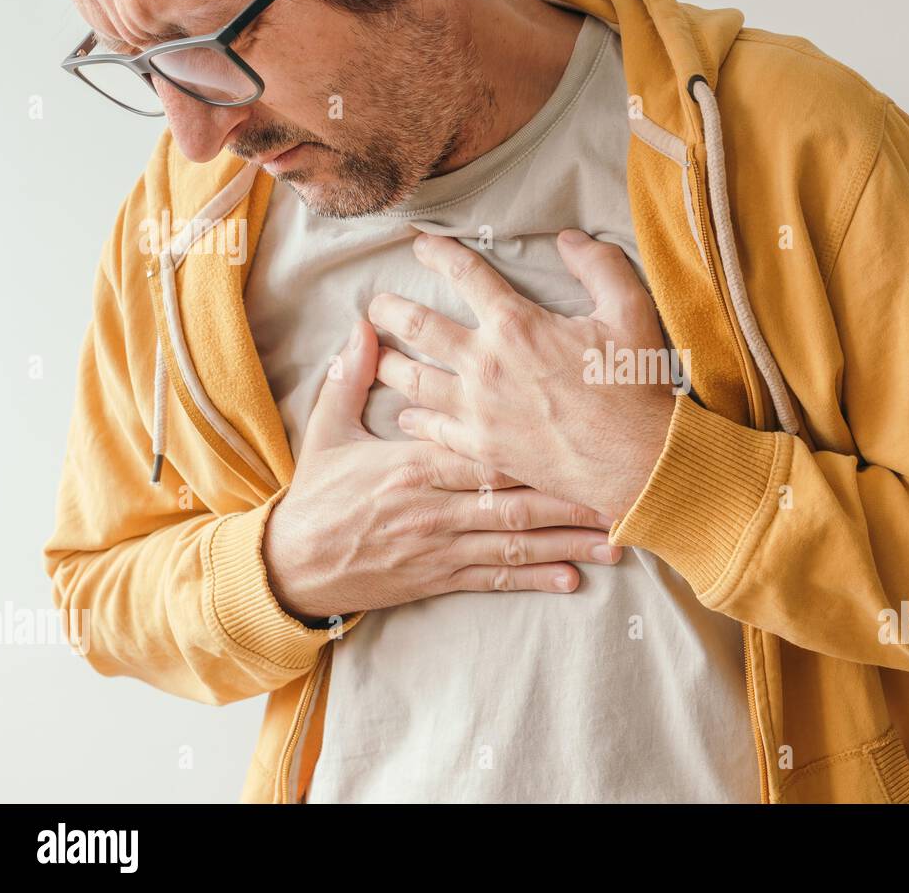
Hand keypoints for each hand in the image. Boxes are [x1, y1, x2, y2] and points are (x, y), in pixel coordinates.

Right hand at [262, 319, 620, 623]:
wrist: (290, 568)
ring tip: (614, 539)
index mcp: (415, 465)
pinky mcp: (440, 579)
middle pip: (515, 497)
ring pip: (515, 543)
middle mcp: (437, 508)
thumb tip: (363, 327)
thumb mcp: (327, 432)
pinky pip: (495, 579)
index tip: (575, 428)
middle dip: (569, 495)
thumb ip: (350, 379)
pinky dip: (534, 578)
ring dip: (567, 541)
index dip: (532, 441)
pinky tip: (572, 579)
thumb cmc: (316, 496)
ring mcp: (441, 547)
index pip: (483, 447)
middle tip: (618, 489)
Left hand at [368, 229, 676, 519]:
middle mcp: (485, 363)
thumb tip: (569, 239)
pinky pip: (432, 429)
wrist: (635, 460)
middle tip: (377, 304)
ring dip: (389, 363)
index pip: (464, 273)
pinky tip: (406, 414)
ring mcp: (477, 409)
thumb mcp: (630, 312)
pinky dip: (413, 418)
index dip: (437, 252)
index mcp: (516, 324)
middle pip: (417, 325)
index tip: (421, 245)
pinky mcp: (481, 448)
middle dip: (390, 309)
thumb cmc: (634, 387)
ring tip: (378, 355)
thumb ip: (599, 266)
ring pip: (411, 379)